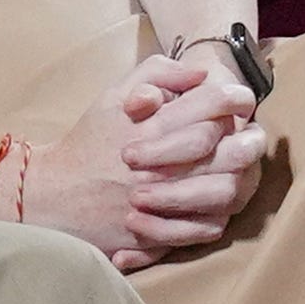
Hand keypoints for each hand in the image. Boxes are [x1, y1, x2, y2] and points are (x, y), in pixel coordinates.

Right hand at [45, 48, 260, 261]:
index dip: (235, 96)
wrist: (52, 194)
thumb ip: (156, 74)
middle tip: (251, 136)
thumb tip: (200, 72)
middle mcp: (161, 163)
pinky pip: (207, 226)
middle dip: (249, 139)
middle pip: (229, 149)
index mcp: (152, 125)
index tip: (240, 99)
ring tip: (240, 169)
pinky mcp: (157, 230)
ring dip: (240, 178)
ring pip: (225, 190)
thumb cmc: (88, 141)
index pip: (212, 103)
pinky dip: (218, 214)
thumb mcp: (113, 95)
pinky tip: (218, 203)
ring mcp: (161, 200)